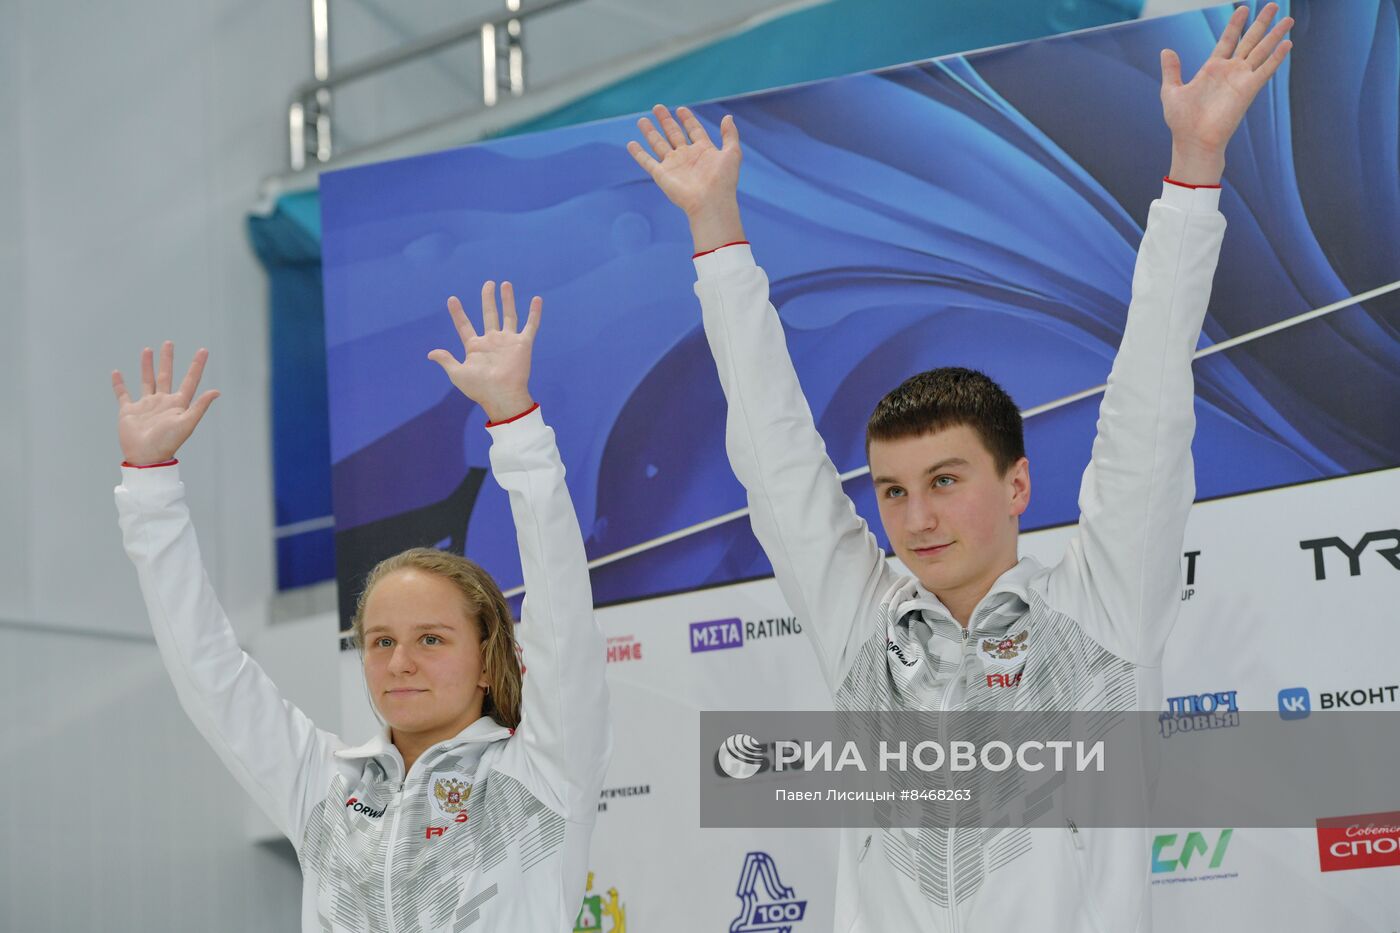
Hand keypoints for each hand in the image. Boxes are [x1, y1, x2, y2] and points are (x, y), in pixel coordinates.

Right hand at [111, 341, 219, 465]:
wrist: (146, 456)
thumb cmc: (168, 442)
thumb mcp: (187, 423)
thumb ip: (200, 406)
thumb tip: (217, 391)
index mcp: (178, 404)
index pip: (190, 380)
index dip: (197, 366)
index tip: (203, 350)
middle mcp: (163, 402)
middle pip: (166, 376)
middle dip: (167, 360)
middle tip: (169, 343)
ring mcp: (146, 406)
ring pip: (146, 380)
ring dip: (147, 366)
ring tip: (148, 350)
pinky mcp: (129, 411)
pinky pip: (123, 394)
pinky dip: (119, 384)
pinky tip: (116, 372)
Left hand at [428, 281, 538, 423]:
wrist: (501, 395)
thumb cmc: (479, 387)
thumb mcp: (458, 373)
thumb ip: (446, 360)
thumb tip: (431, 353)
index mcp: (475, 347)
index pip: (464, 326)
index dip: (458, 313)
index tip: (452, 299)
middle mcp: (492, 340)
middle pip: (489, 314)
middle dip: (488, 299)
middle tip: (488, 284)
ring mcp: (508, 341)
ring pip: (509, 315)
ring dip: (507, 300)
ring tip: (505, 284)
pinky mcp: (523, 344)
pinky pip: (531, 326)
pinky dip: (535, 313)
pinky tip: (537, 299)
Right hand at [627, 104, 745, 252]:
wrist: (711, 202)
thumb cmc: (723, 180)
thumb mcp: (732, 153)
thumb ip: (730, 134)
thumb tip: (728, 117)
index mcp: (703, 150)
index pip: (693, 130)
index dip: (687, 119)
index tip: (681, 109)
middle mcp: (686, 156)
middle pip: (673, 134)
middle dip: (665, 120)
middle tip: (657, 107)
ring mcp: (673, 165)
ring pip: (658, 144)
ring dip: (650, 132)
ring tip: (642, 120)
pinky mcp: (662, 175)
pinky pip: (647, 162)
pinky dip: (638, 153)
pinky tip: (631, 144)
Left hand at [1160, 2, 1292, 185]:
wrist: (1193, 141)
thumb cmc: (1182, 121)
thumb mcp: (1171, 91)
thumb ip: (1172, 70)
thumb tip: (1166, 50)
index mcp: (1212, 69)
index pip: (1228, 40)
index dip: (1235, 24)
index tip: (1243, 8)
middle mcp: (1230, 71)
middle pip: (1250, 41)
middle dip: (1261, 23)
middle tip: (1274, 4)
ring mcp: (1241, 79)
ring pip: (1262, 51)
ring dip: (1275, 35)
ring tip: (1288, 19)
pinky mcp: (1248, 90)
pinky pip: (1265, 70)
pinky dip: (1276, 57)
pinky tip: (1287, 44)